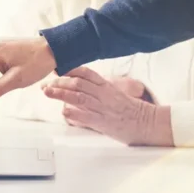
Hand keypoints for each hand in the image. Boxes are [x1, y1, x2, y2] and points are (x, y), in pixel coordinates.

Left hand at [43, 67, 172, 145]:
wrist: (147, 123)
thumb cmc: (132, 111)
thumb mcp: (116, 95)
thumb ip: (101, 91)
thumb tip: (85, 89)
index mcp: (107, 86)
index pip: (86, 73)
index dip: (70, 69)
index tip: (57, 69)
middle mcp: (103, 94)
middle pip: (77, 83)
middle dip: (59, 82)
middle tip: (46, 83)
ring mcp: (102, 108)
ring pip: (78, 97)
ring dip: (60, 94)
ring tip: (47, 92)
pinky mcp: (102, 122)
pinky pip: (84, 115)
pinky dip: (72, 113)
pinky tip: (62, 111)